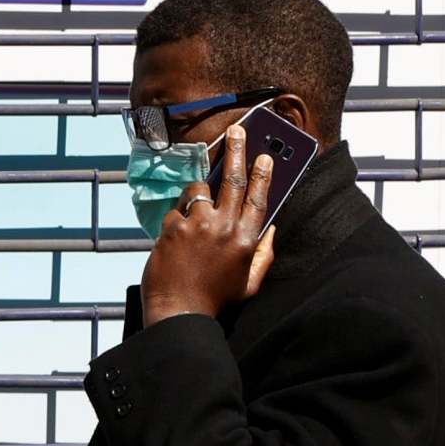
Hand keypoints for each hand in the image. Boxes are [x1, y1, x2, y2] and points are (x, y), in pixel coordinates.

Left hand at [141, 120, 276, 324]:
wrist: (179, 314)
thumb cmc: (215, 302)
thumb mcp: (249, 283)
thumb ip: (263, 254)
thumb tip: (271, 229)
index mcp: (247, 240)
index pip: (259, 197)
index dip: (263, 173)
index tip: (264, 155)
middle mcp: (225, 228)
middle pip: (232, 180)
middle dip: (237, 151)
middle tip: (238, 131)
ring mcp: (198, 226)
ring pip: (198, 191)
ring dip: (197, 194)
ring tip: (195, 209)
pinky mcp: (173, 229)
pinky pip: (176, 210)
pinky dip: (177, 218)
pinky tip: (176, 238)